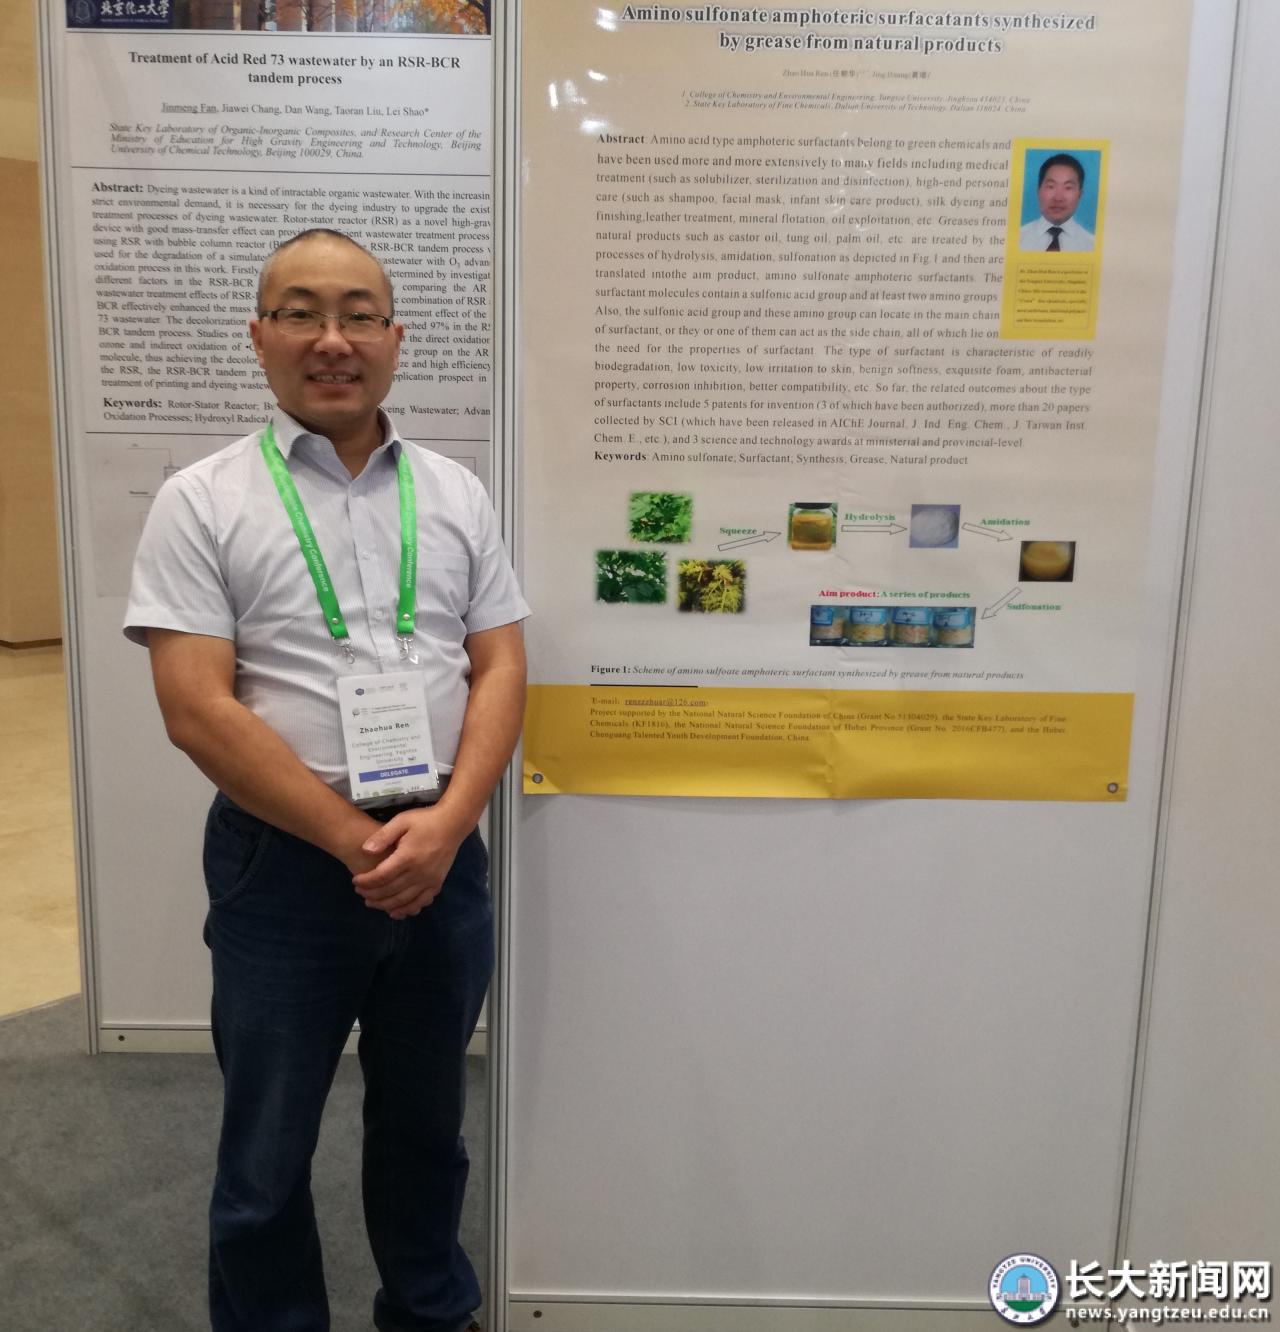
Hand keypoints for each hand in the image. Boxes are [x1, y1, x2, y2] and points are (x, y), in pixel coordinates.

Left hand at [351, 805, 468, 918]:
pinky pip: (420, 902)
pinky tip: (395, 912)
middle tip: (359, 892)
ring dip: (385, 905)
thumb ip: (383, 836)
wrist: (453, 823)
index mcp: (407, 857)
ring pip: (403, 900)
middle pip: (390, 891)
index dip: (366, 881)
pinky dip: (406, 910)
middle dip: (371, 894)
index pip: (381, 876)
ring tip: (371, 903)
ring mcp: (429, 880)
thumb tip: (365, 850)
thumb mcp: (402, 821)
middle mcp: (418, 872)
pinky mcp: (437, 883)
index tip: (355, 881)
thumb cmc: (425, 820)